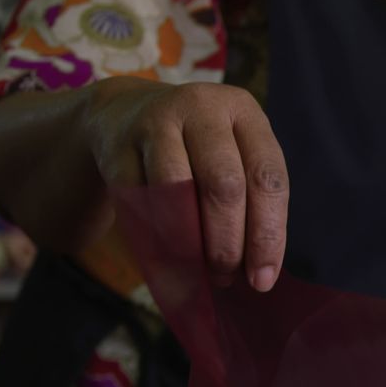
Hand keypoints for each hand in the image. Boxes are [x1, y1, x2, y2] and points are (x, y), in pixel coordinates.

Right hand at [5, 76, 288, 291]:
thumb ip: (252, 202)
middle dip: (228, 243)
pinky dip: (155, 237)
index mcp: (244, 111)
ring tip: (200, 272)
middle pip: (225, 185)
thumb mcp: (235, 156)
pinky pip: (139, 200)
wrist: (126, 114)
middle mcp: (203, 108)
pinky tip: (167, 259)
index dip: (267, 234)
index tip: (263, 279)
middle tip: (226, 277)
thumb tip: (260, 273)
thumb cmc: (199, 150)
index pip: (267, 177)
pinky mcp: (117, 144)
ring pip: (178, 191)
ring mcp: (156, 121)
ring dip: (190, 243)